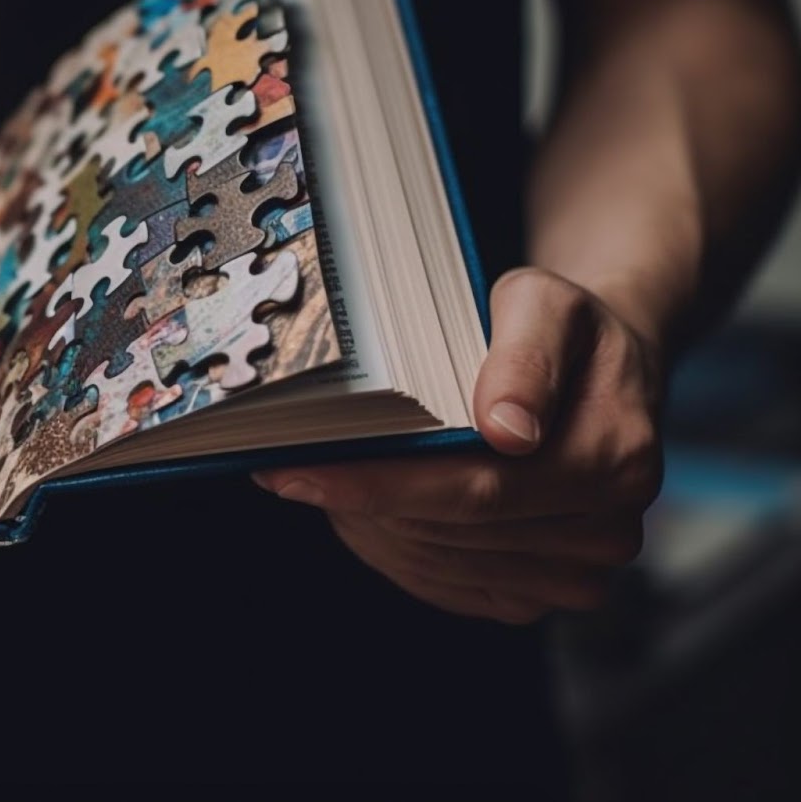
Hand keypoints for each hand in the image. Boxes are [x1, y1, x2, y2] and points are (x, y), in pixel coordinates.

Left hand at [253, 268, 664, 623]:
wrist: (599, 372)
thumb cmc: (562, 329)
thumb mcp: (546, 303)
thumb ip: (526, 356)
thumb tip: (505, 429)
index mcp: (614, 458)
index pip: (474, 489)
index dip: (376, 484)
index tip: (294, 470)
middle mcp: (605, 531)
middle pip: (446, 532)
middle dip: (357, 501)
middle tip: (283, 467)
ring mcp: (575, 574)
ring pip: (435, 563)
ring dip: (368, 525)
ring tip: (321, 478)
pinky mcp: (538, 594)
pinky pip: (444, 585)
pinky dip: (392, 547)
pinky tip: (362, 508)